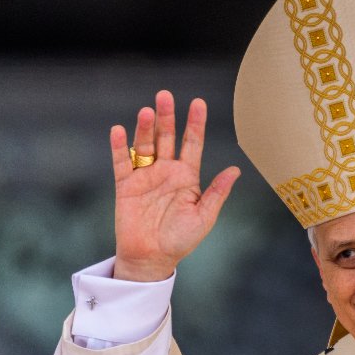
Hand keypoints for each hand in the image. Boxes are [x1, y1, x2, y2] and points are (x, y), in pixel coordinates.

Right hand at [110, 90, 239, 280]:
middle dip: (167, 117)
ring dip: (145, 128)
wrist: (152, 258)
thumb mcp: (204, 216)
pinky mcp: (126, 186)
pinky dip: (119, 147)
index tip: (198, 103)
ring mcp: (146, 177)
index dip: (195, 123)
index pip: (192, 144)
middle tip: (165, 95)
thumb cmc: (181, 239)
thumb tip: (235, 170)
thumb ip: (216, 192)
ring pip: (145, 145)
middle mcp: (166, 171)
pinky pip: (122, 162)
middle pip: (167, 138)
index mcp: (187, 177)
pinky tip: (119, 130)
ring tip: (146, 111)